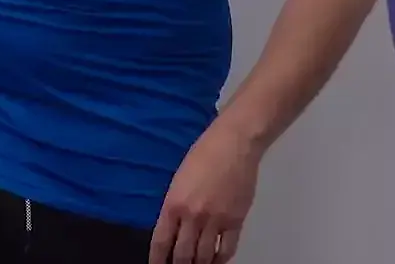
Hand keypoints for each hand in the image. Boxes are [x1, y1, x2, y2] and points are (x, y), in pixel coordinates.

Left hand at [149, 122, 261, 263]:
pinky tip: (216, 260)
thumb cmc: (203, 154)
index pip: (161, 242)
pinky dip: (220, 259)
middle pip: (183, 255)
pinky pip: (227, 249)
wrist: (234, 143)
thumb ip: (175, 206)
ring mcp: (215, 220)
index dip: (158, 260)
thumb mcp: (179, 179)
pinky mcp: (236, 220)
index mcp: (173, 203)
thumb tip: (174, 230)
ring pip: (204, 256)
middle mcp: (192, 216)